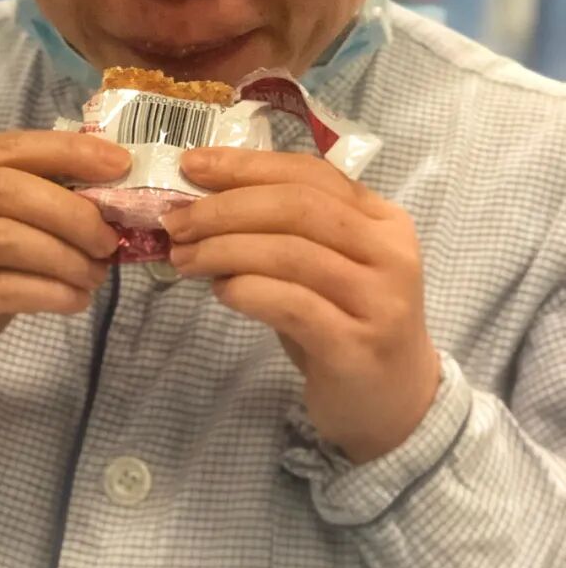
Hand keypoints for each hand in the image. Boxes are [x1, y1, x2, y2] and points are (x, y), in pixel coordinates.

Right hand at [0, 131, 128, 425]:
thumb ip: (27, 216)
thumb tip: (106, 206)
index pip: (5, 149)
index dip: (66, 151)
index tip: (118, 163)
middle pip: (4, 189)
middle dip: (69, 211)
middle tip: (108, 241)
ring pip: (3, 238)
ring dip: (64, 257)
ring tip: (95, 277)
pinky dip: (47, 292)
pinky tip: (72, 301)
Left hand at [163, 149, 441, 465]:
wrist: (392, 401)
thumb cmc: (344, 322)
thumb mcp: (322, 265)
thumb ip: (280, 230)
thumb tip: (200, 202)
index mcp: (382, 219)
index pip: (309, 174)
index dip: (246, 166)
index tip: (192, 166)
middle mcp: (390, 253)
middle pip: (298, 207)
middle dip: (226, 209)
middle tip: (176, 223)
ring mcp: (379, 300)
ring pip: (291, 253)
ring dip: (225, 250)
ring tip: (184, 259)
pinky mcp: (357, 346)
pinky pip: (292, 304)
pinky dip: (247, 290)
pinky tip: (220, 291)